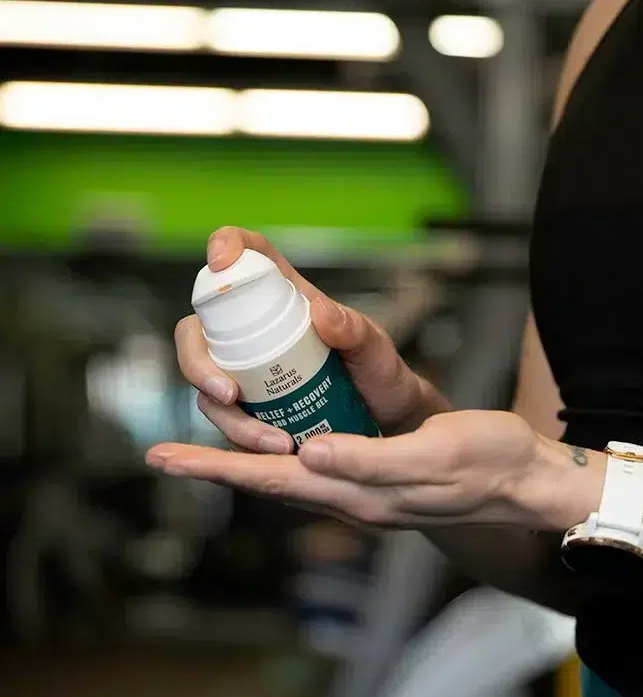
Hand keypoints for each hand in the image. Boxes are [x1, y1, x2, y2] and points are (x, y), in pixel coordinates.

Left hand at [146, 410, 605, 531]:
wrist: (526, 484)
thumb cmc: (489, 462)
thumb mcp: (432, 454)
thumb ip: (369, 460)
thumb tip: (308, 456)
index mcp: (358, 493)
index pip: (270, 481)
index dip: (215, 468)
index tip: (163, 459)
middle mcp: (352, 499)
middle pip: (267, 483)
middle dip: (215, 467)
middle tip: (164, 455)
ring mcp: (364, 492)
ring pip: (287, 478)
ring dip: (242, 464)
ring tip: (203, 450)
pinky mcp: (379, 478)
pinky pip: (314, 470)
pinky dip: (280, 457)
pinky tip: (276, 441)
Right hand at [175, 227, 447, 454]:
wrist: (390, 423)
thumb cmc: (382, 376)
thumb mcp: (376, 350)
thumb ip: (356, 330)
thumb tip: (321, 313)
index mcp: (287, 300)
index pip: (249, 258)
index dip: (227, 247)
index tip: (221, 262)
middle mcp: (257, 334)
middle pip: (199, 332)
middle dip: (197, 363)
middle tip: (227, 394)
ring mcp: (248, 374)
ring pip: (207, 386)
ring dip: (229, 417)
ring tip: (274, 441)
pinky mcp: (249, 412)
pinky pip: (226, 423)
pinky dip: (242, 439)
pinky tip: (276, 449)